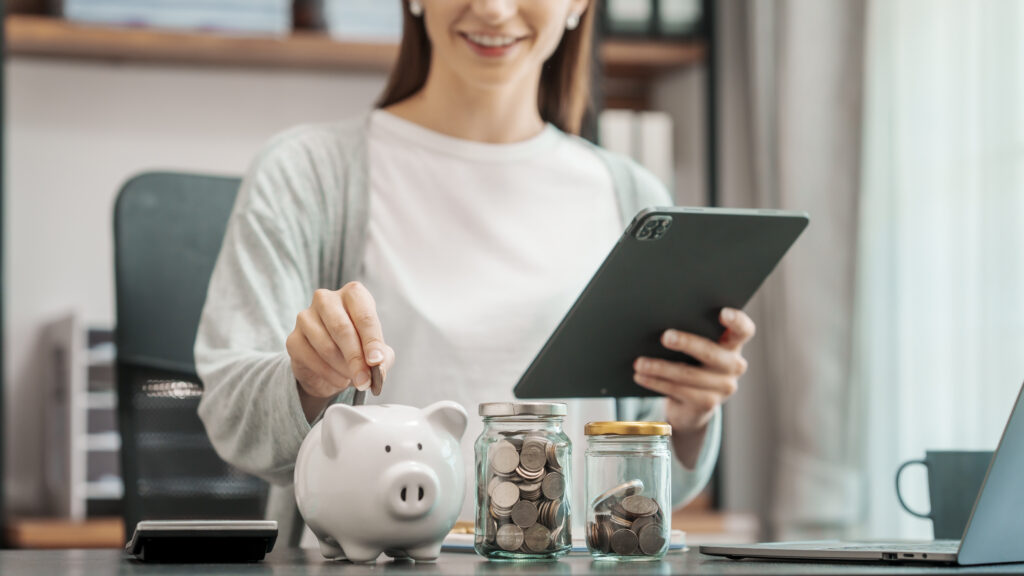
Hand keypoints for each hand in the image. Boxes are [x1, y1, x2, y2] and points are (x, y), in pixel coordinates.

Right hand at [286, 282, 395, 420]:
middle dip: (356, 359)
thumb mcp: (376, 351)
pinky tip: (338, 379)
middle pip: (342, 329)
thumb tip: (377, 366)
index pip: (364, 317)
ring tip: (352, 378)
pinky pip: (310, 358)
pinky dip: (328, 374)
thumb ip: (382, 357)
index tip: (376, 362)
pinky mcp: (293, 338)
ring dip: (343, 369)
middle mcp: (326, 299)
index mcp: (353, 294)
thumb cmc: (358, 347)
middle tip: (365, 380)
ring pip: (326, 346)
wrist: (329, 363)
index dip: (371, 341)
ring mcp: (305, 317)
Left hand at [633, 308, 754, 440]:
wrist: (690, 404)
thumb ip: (689, 333)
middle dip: (687, 343)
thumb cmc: (689, 362)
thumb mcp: (693, 348)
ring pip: (689, 374)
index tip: (723, 313)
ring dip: (660, 367)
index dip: (737, 321)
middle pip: (711, 352)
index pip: (743, 330)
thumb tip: (657, 318)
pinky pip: (678, 391)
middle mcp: (734, 365)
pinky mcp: (707, 404)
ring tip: (639, 362)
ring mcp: (723, 387)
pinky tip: (640, 376)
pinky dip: (656, 382)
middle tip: (665, 336)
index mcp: (733, 344)